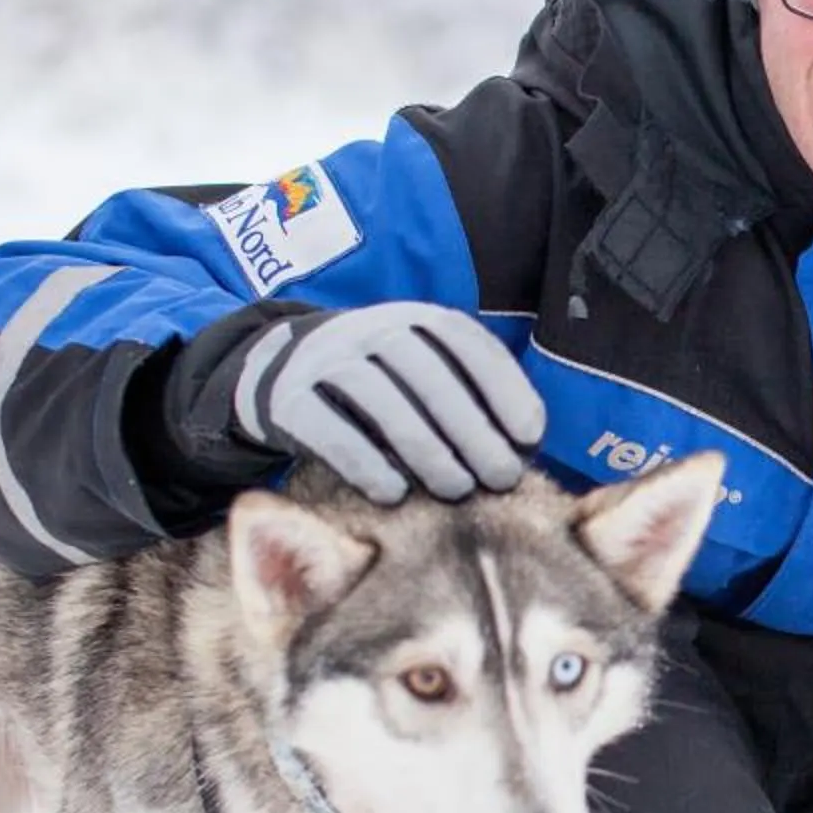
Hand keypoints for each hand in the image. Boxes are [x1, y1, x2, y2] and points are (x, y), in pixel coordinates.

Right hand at [231, 302, 545, 502]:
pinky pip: (328, 428)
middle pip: (426, 374)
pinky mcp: (288, 398)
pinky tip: (394, 493)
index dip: (503, 387)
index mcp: (415, 319)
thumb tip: (527, 445)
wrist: (282, 373)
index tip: (530, 437)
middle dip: (471, 428)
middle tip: (501, 477)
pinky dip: (364, 462)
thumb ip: (473, 397)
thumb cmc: (382, 386)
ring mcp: (325, 359)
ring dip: (424, 448)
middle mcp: (370, 329)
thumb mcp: (427, 374)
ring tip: (456, 490)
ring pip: (380, 397)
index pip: (465, 342)